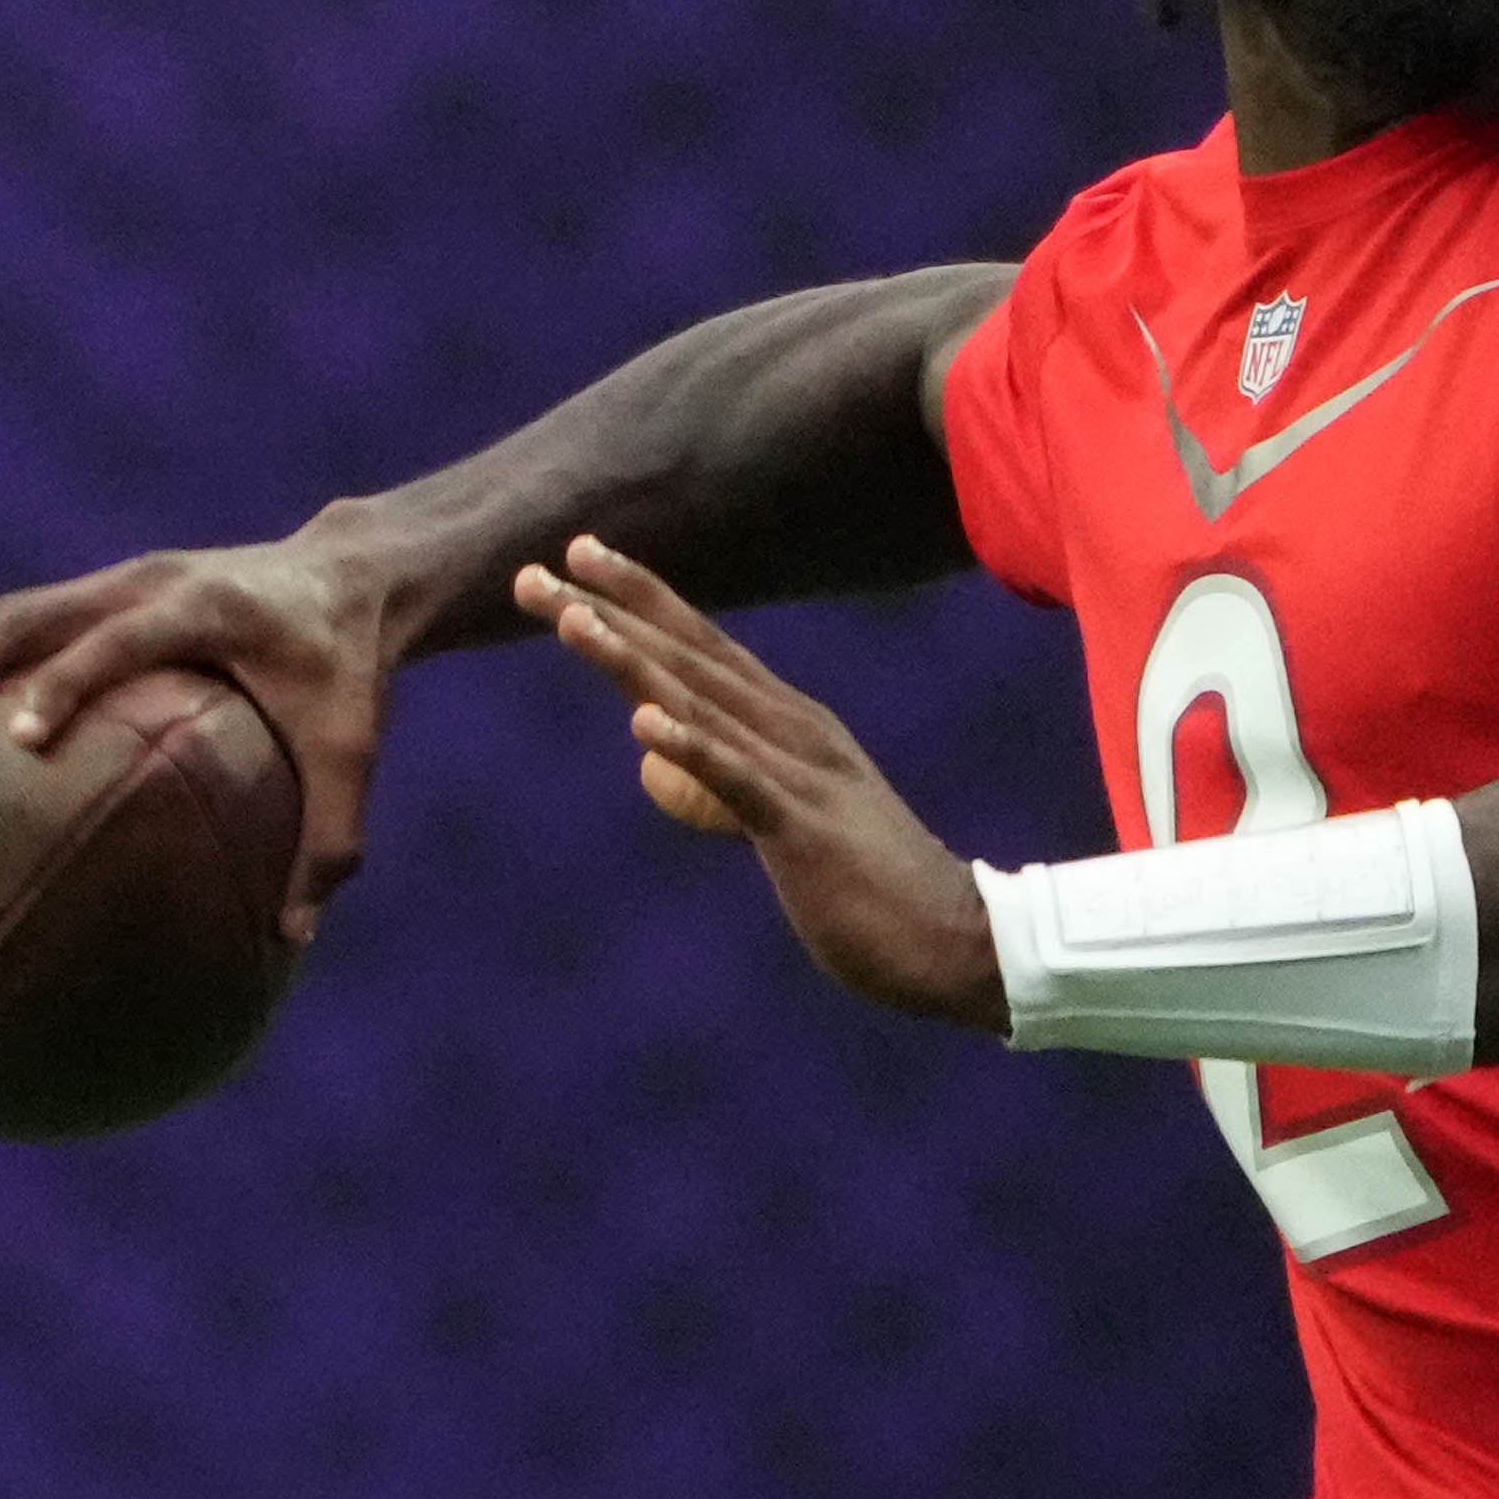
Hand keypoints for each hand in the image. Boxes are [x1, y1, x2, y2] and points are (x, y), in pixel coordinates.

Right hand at [0, 531, 401, 943]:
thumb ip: (330, 839)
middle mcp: (142, 582)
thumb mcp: (355, 751)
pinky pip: (7, 626)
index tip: (22, 742)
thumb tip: (291, 939)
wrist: (346, 576)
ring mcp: (110, 581)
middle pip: (21, 616)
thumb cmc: (350, 675)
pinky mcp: (94, 593)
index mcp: (203, 607)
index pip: (119, 639)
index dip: (67, 683)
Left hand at [519, 540, 999, 1030]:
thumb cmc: (872, 892)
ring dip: (634, 660)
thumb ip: (729, 785)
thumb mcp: (786, 824)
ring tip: (571, 620)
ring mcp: (800, 775)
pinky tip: (642, 722)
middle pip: (690, 658)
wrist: (958, 940)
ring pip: (703, 705)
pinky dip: (693, 747)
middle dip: (613, 610)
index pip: (703, 650)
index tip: (577, 559)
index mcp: (791, 726)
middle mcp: (794, 731)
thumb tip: (668, 764)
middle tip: (540, 567)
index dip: (641, 601)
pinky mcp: (805, 828)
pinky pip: (739, 782)